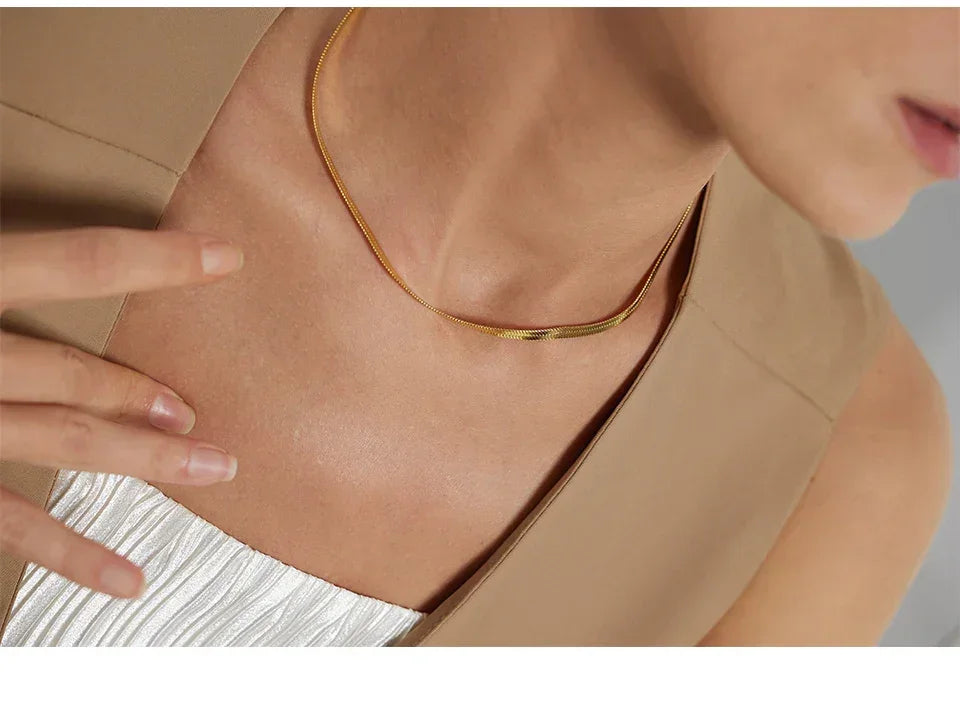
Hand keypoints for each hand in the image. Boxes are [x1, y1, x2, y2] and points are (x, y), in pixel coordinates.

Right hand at [0, 227, 242, 598]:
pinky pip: (10, 523)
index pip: (73, 263)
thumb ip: (3, 257)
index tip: (228, 258)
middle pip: (71, 372)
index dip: (156, 261)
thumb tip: (29, 201)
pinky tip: (130, 580)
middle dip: (144, 389)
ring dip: (140, 459)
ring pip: (58, 443)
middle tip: (207, 408)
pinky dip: (70, 554)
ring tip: (215, 469)